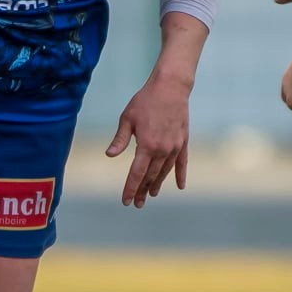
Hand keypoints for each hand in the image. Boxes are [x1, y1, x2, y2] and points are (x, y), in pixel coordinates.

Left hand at [105, 72, 191, 208]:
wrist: (171, 87)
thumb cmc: (145, 101)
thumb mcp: (127, 118)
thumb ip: (120, 139)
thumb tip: (109, 155)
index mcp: (146, 145)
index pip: (136, 174)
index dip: (130, 188)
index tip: (126, 201)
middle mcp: (162, 150)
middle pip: (150, 176)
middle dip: (142, 191)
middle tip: (136, 203)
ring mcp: (174, 147)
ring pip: (164, 172)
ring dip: (157, 185)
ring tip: (151, 195)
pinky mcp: (182, 141)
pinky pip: (182, 163)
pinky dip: (180, 175)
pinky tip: (179, 186)